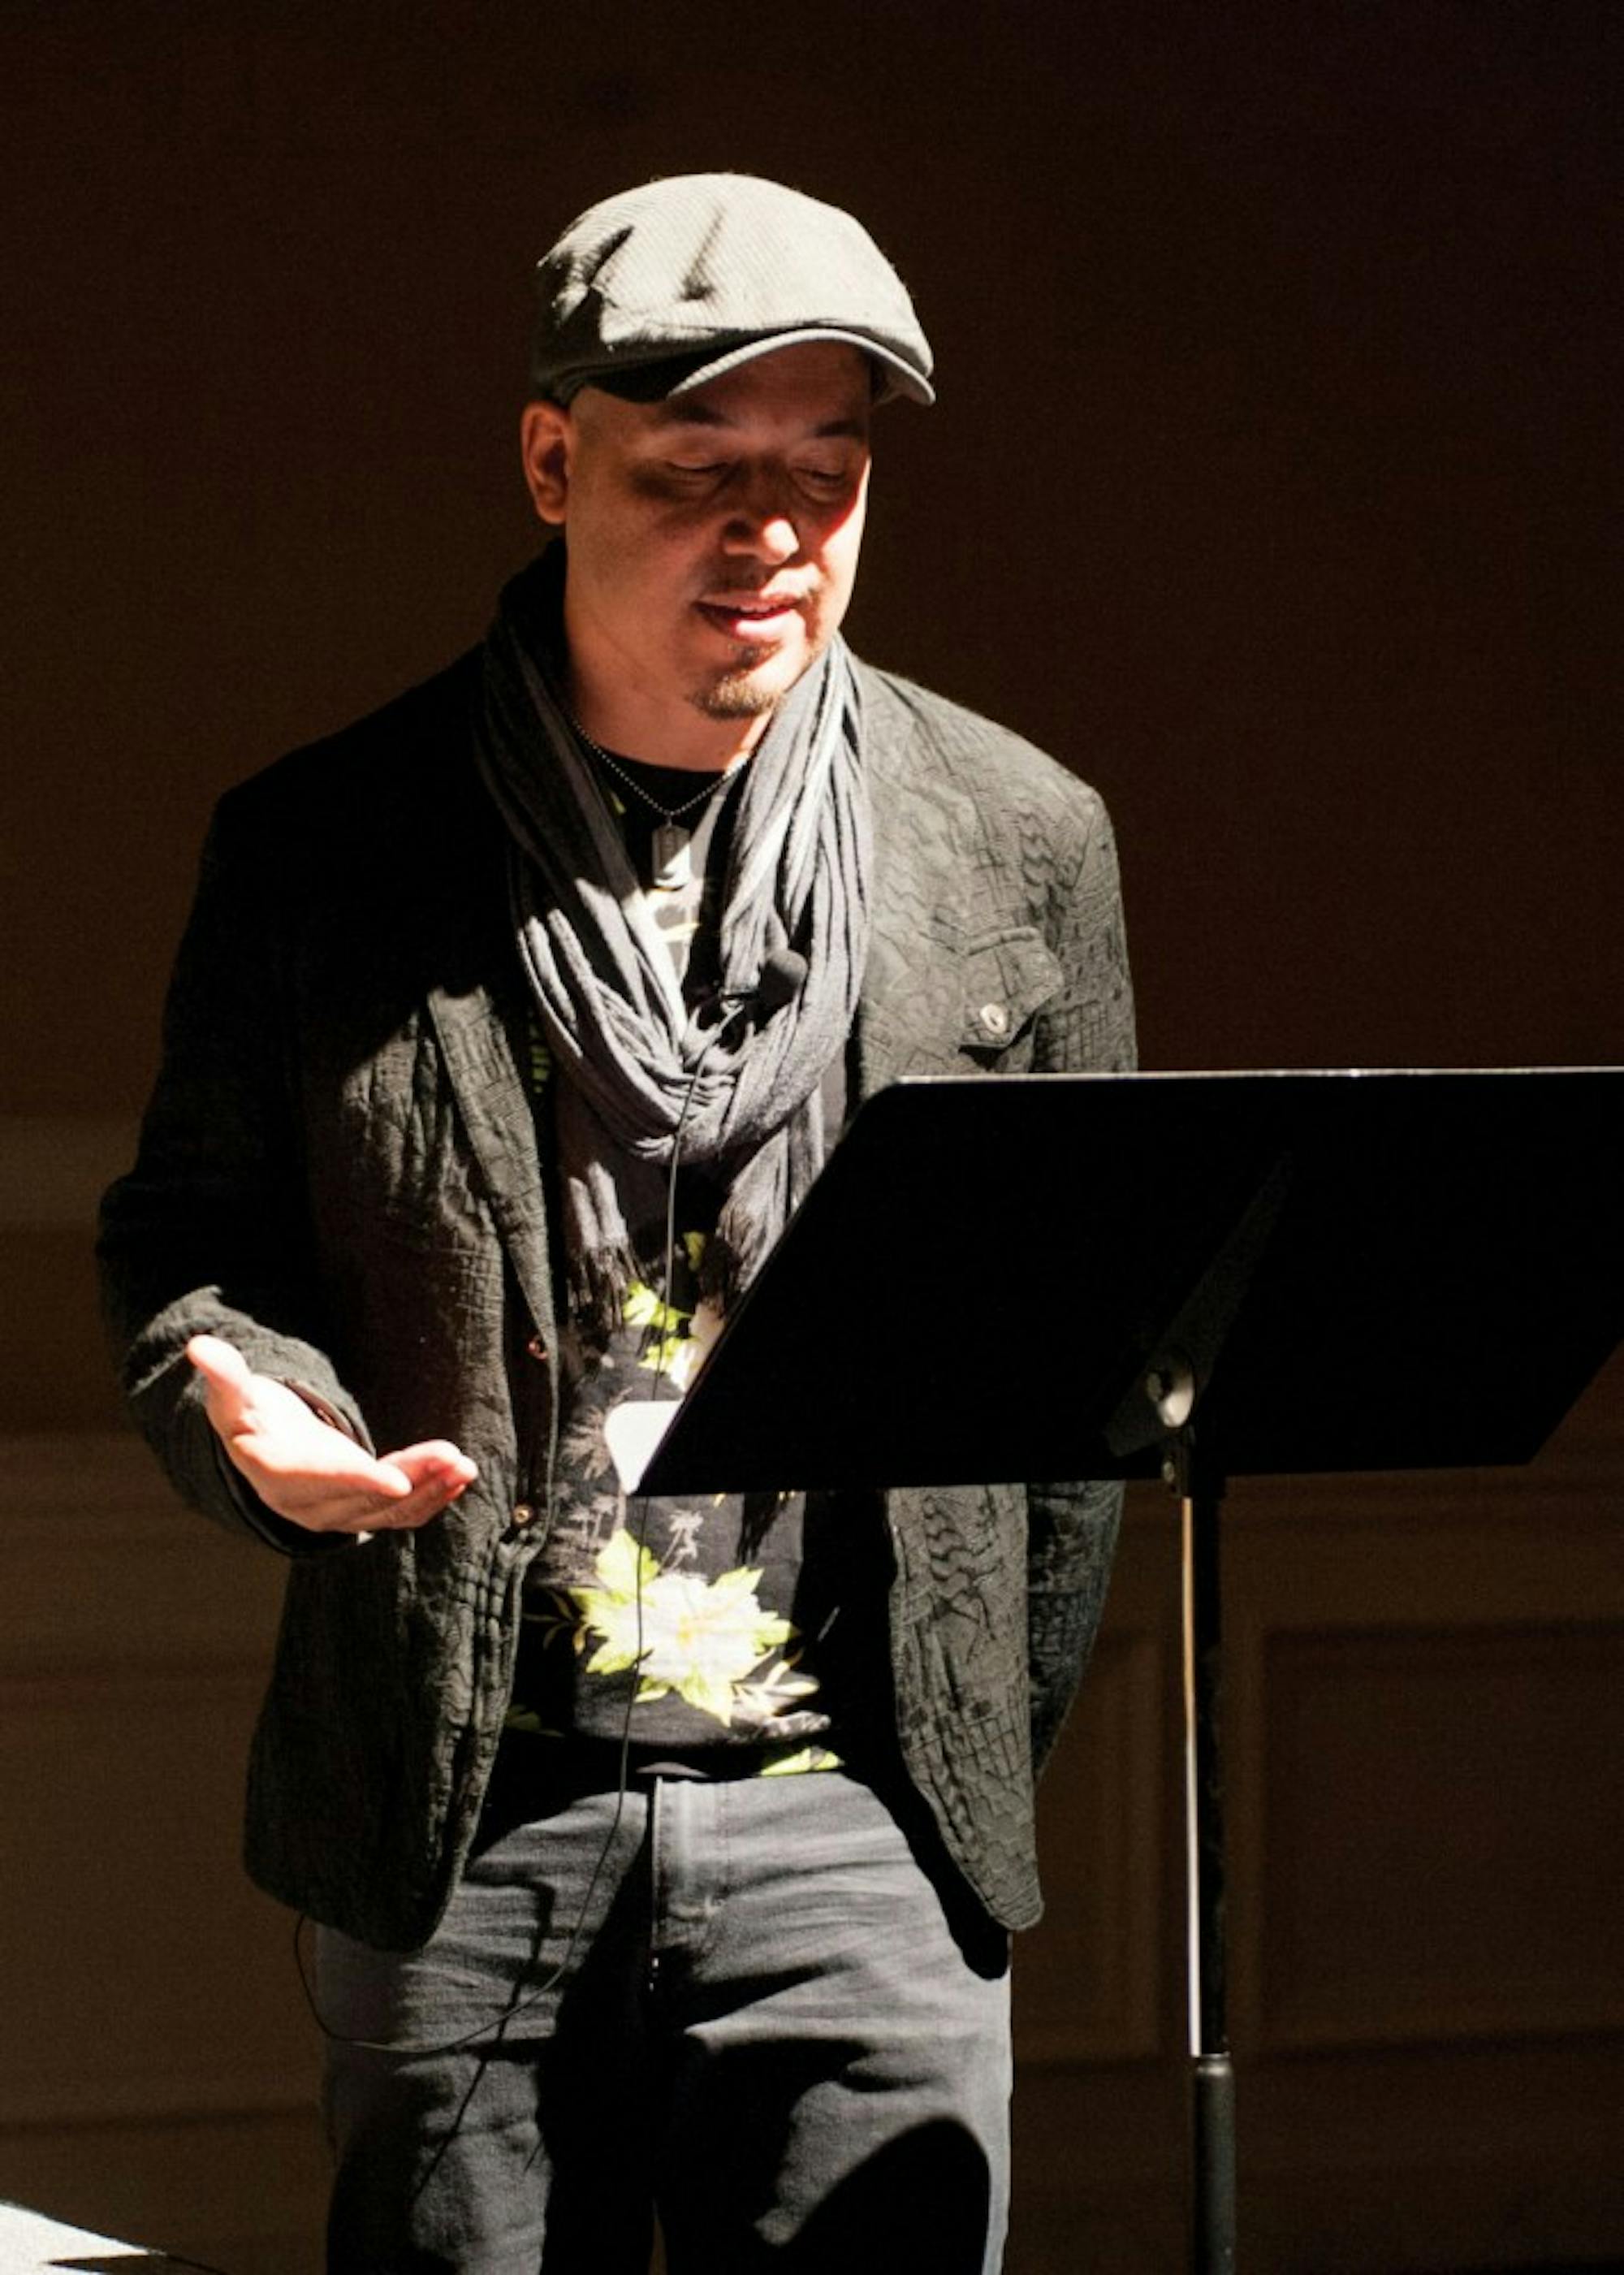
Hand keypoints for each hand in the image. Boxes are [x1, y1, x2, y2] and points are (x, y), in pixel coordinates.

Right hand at [186, 1334, 477, 1534]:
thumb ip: (224, 1375)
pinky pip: (399, 1515)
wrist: (261, 1454)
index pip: (319, 1479)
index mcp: (276, 1473)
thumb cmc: (250, 1418)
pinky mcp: (362, 1513)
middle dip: (411, 1479)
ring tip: (464, 1466)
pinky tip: (459, 1478)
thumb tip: (199, 1347)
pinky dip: (431, 1500)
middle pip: (364, 1497)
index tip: (394, 1479)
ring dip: (430, 1490)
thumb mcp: (233, 1396)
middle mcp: (307, 1505)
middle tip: (452, 1456)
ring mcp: (337, 1515)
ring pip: (387, 1511)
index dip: (356, 1479)